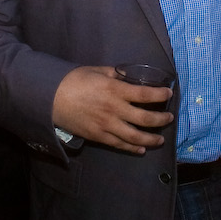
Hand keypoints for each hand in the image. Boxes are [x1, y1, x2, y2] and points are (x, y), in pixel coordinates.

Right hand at [52, 65, 172, 154]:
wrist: (51, 98)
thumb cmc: (73, 80)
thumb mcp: (97, 71)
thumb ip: (115, 74)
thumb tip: (127, 76)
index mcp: (115, 90)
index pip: (145, 94)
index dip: (160, 95)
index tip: (169, 94)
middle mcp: (115, 109)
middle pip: (145, 118)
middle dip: (161, 119)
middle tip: (169, 118)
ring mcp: (107, 125)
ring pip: (136, 136)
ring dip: (152, 138)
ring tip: (160, 139)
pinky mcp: (99, 137)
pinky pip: (120, 145)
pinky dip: (133, 148)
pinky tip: (141, 149)